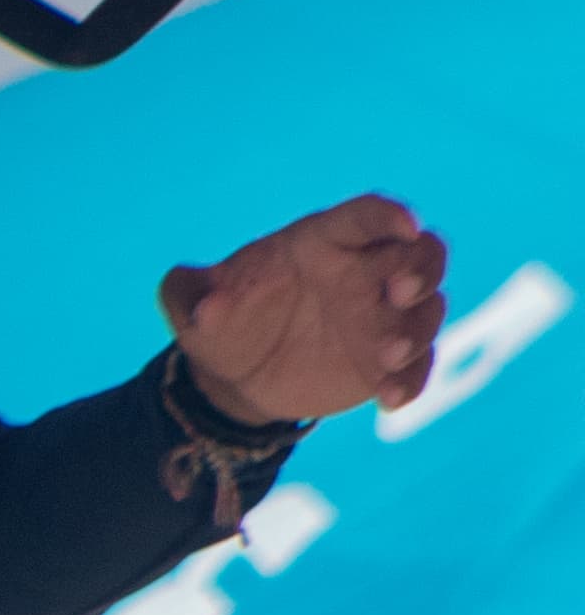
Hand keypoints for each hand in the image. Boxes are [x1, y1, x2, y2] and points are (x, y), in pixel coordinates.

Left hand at [161, 194, 447, 426]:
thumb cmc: (219, 323)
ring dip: (417, 329)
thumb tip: (206, 307)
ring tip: (384, 356)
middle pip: (422, 253)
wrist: (232, 378)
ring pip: (428, 310)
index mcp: (322, 242)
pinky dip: (412, 380)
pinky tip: (388, 398)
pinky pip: (418, 367)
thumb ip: (188, 292)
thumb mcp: (190, 305)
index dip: (389, 216)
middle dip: (422, 267)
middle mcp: (363, 273)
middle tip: (399, 292)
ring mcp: (381, 318)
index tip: (404, 223)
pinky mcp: (386, 362)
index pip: (366, 216)